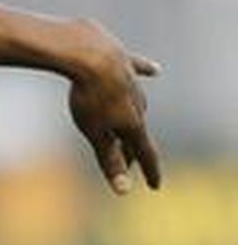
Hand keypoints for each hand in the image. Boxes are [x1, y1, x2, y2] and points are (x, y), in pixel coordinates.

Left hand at [63, 19, 162, 194]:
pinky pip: (136, 68)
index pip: (145, 153)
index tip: (155, 185)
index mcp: (133, 124)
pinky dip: (144, 70)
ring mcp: (131, 81)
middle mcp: (138, 104)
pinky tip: (155, 71)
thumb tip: (124, 191)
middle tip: (125, 162)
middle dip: (131, 148)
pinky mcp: (122, 60)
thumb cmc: (89, 96)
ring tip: (131, 125)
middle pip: (136, 130)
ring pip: (135, 103)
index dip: (149, 171)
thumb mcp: (96, 133)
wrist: (90, 53)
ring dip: (133, 116)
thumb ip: (110, 160)